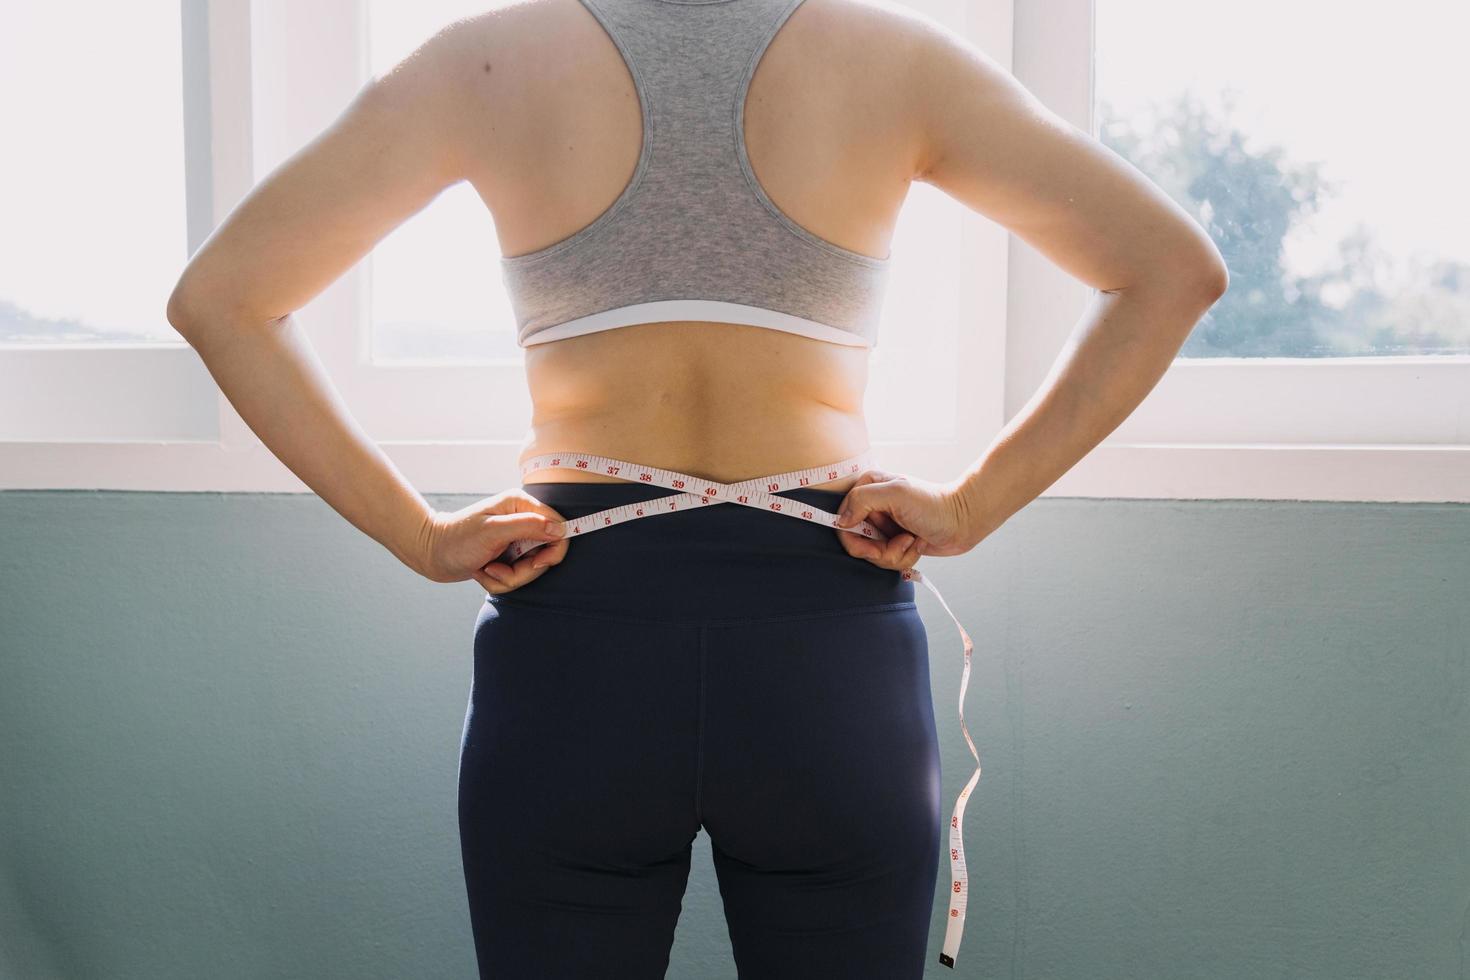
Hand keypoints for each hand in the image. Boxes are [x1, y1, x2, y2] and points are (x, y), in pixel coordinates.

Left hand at [418, 488, 568, 593]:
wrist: (430, 554)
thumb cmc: (457, 540)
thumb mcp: (493, 531)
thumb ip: (528, 527)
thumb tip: (560, 529)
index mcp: (521, 506)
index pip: (558, 527)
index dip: (553, 550)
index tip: (535, 564)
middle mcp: (522, 521)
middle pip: (546, 554)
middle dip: (522, 571)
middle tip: (498, 568)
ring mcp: (516, 540)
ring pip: (531, 570)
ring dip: (508, 578)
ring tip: (486, 569)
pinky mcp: (508, 556)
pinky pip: (517, 577)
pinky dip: (499, 580)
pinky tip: (482, 571)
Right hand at [832, 468, 977, 571]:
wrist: (963, 521)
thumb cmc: (933, 504)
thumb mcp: (895, 494)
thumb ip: (862, 500)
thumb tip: (842, 521)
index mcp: (867, 489)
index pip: (842, 520)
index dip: (854, 537)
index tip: (873, 544)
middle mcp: (872, 507)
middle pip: (856, 542)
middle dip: (879, 549)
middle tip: (900, 541)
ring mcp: (884, 526)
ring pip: (873, 555)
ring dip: (895, 553)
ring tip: (912, 540)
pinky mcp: (895, 542)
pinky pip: (888, 559)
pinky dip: (904, 556)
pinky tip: (917, 544)